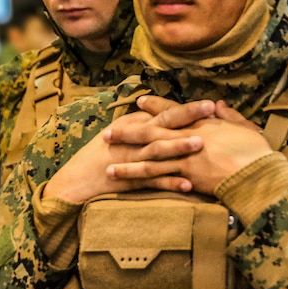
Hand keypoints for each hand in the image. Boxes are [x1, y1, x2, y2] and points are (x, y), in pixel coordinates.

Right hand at [42, 97, 216, 202]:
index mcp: (132, 126)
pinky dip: (169, 183)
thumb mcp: (119, 135)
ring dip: (178, 147)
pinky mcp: (128, 180)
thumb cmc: (98, 157)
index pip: (162, 113)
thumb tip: (163, 116)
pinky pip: (151, 181)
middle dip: (187, 117)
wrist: (76, 182)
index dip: (186, 108)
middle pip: (162, 125)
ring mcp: (130, 160)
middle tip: (211, 109)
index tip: (210, 103)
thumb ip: (141, 126)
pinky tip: (187, 186)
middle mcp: (132, 140)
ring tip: (201, 144)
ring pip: (158, 151)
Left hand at [105, 97, 272, 194]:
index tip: (139, 102)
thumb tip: (219, 104)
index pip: (174, 112)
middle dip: (127, 133)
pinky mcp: (186, 174)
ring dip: (127, 162)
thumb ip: (229, 116)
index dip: (155, 107)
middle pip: (151, 133)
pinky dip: (140, 179)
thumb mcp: (245, 127)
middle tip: (107, 133)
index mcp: (202, 123)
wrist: (259, 172)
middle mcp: (188, 137)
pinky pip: (158, 177)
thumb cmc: (257, 151)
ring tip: (107, 166)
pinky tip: (125, 183)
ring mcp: (185, 156)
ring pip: (149, 157)